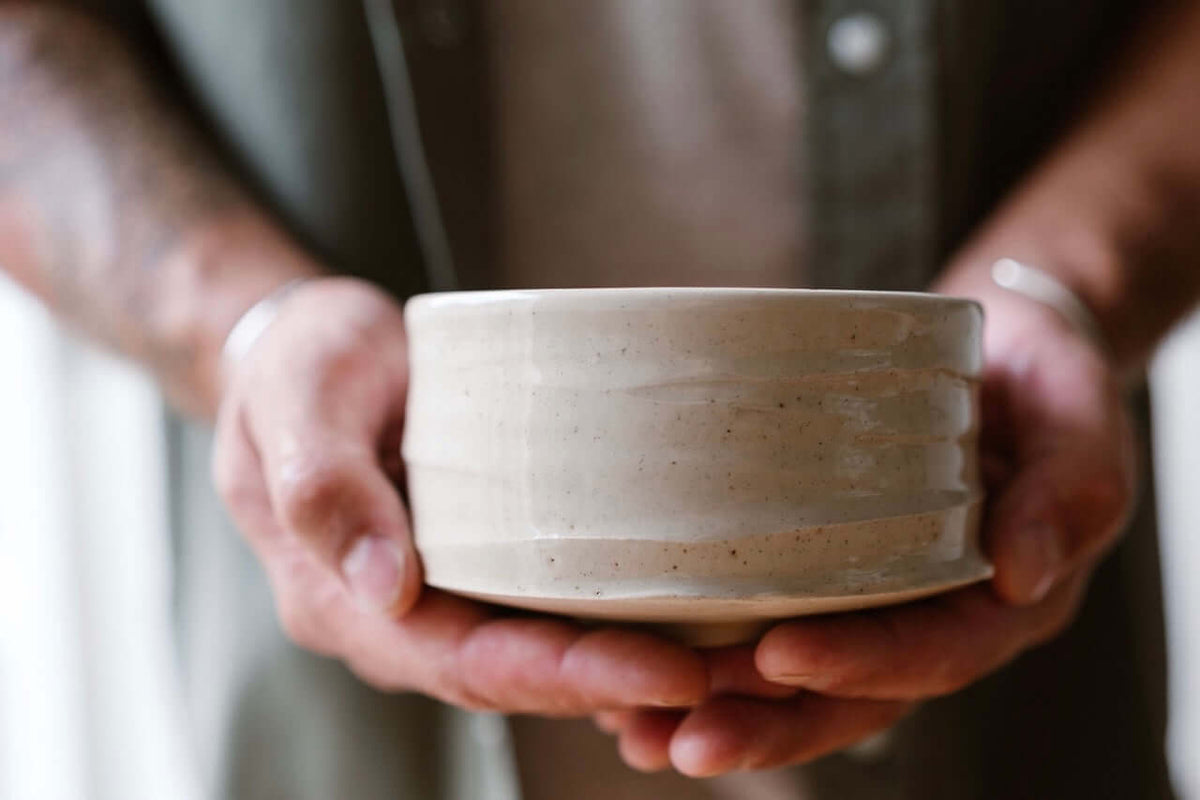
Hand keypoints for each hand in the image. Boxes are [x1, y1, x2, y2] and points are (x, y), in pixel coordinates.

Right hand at [212, 277, 708, 713]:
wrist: (299, 350)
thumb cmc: (299, 362)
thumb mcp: (297, 397)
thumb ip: (323, 483)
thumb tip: (386, 586)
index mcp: (343, 601)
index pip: (465, 663)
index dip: (566, 677)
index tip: (666, 674)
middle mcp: (399, 618)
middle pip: (520, 676)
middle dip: (625, 682)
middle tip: (732, 672)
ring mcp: (440, 596)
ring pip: (540, 655)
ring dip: (633, 665)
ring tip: (739, 657)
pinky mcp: (476, 565)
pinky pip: (546, 610)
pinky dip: (615, 622)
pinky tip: (689, 617)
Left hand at [599, 287, 1134, 774]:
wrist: (1005, 351)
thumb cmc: (1043, 379)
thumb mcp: (1079, 414)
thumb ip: (1070, 489)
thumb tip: (1022, 575)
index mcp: (997, 600)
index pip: (930, 651)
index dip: (860, 664)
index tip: (779, 657)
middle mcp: (928, 616)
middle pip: (849, 694)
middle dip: (766, 723)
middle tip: (684, 738)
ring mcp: (872, 600)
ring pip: (797, 678)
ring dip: (719, 707)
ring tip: (637, 728)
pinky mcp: (825, 571)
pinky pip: (765, 624)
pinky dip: (704, 657)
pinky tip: (634, 680)